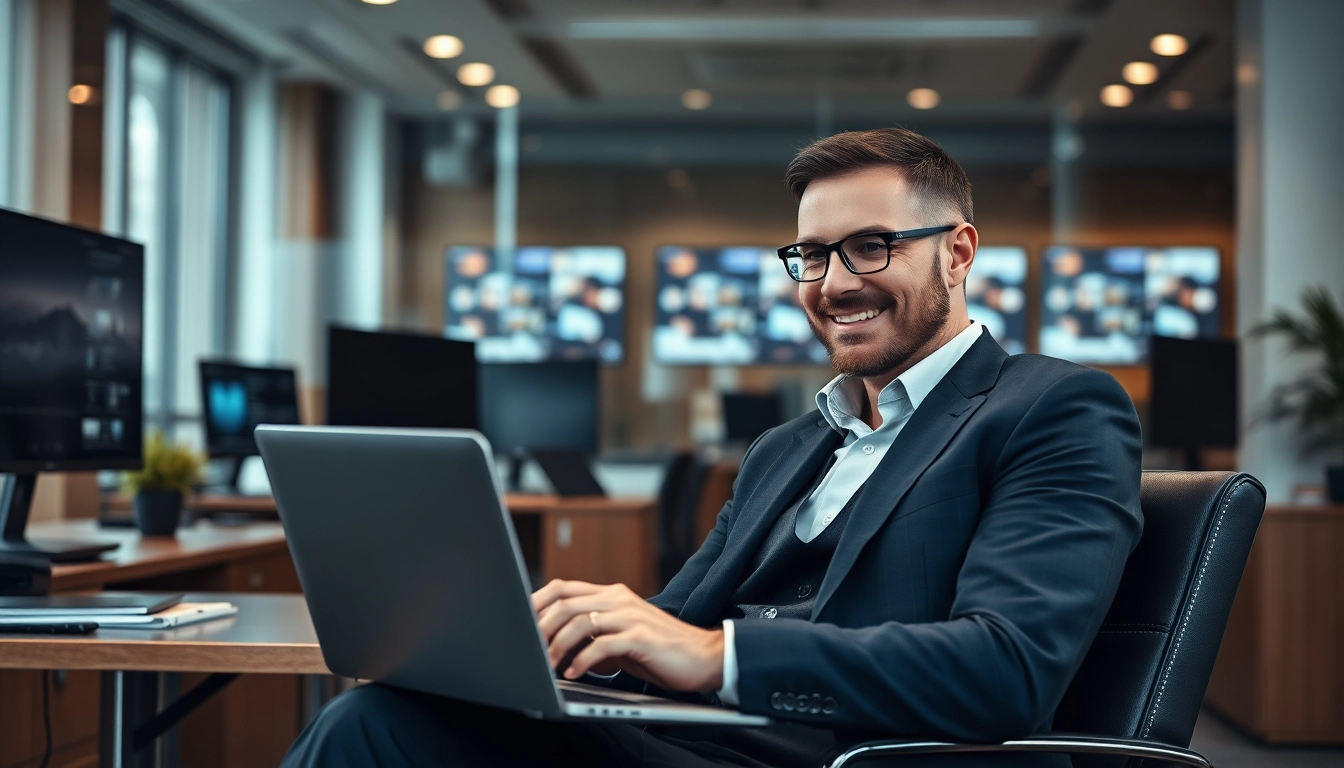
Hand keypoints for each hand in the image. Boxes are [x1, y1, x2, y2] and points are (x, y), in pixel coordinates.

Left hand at [531, 579, 724, 692]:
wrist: (704, 656)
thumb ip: (594, 632)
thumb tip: (555, 644)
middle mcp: (618, 599)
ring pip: (579, 622)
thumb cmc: (660, 649)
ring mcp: (630, 616)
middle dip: (540, 627)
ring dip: (557, 647)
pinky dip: (582, 661)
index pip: (563, 588)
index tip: (519, 623)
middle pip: (565, 602)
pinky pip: (602, 645)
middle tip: (528, 650)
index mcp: (612, 595)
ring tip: (547, 666)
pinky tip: (574, 673)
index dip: (536, 603)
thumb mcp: (621, 635)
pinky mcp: (640, 637)